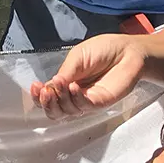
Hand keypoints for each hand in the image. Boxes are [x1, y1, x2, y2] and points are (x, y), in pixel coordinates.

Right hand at [30, 33, 146, 117]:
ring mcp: (87, 101)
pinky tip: (73, 86)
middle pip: (54, 111)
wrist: (127, 51)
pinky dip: (75, 98)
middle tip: (44, 91)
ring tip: (62, 83)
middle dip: (45, 103)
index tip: (35, 86)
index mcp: (66, 83)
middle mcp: (74, 95)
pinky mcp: (100, 103)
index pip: (48, 97)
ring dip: (60, 99)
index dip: (38, 96)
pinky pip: (83, 107)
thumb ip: (65, 72)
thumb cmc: (104, 50)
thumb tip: (50, 85)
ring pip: (67, 112)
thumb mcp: (78, 56)